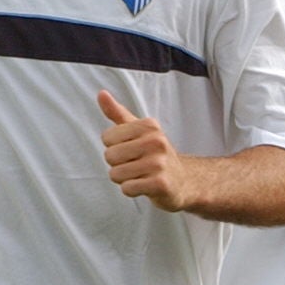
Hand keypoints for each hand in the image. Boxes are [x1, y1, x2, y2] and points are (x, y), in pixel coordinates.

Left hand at [99, 90, 191, 210]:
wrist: (183, 181)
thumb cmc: (155, 155)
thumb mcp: (139, 131)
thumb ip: (117, 113)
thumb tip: (101, 93)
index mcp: (149, 126)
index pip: (107, 137)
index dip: (114, 147)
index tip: (131, 150)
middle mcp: (156, 141)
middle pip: (110, 156)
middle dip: (118, 165)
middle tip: (136, 166)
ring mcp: (159, 163)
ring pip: (116, 174)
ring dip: (124, 179)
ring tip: (140, 176)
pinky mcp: (160, 184)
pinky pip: (127, 188)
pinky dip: (131, 191)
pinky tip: (145, 186)